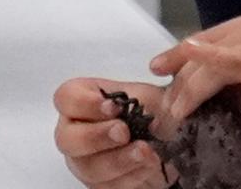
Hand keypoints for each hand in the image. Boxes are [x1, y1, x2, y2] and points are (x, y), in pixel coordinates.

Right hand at [50, 76, 171, 186]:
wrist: (175, 148)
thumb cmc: (161, 116)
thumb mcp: (162, 91)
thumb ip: (164, 72)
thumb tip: (165, 65)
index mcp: (84, 101)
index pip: (66, 98)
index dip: (85, 103)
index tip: (114, 106)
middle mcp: (77, 131)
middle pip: (67, 138)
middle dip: (97, 137)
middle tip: (124, 133)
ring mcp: (85, 161)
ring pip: (87, 167)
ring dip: (118, 161)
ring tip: (146, 153)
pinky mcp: (100, 185)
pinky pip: (106, 187)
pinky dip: (130, 178)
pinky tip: (148, 168)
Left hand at [147, 10, 240, 133]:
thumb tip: (225, 100)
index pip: (215, 37)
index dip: (185, 55)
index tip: (162, 70)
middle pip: (208, 46)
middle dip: (180, 75)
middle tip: (162, 103)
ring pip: (214, 59)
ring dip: (188, 87)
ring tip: (174, 112)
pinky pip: (233, 60)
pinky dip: (208, 60)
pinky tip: (188, 60)